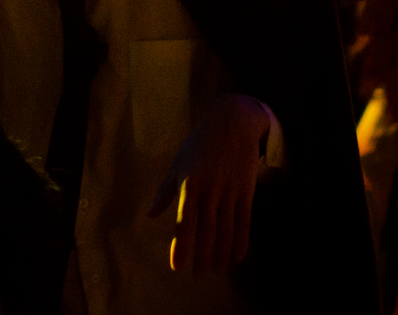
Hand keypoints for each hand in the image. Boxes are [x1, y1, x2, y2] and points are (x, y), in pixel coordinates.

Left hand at [148, 94, 269, 275]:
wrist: (233, 121)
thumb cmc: (200, 142)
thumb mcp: (179, 161)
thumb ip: (166, 190)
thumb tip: (151, 214)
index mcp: (189, 182)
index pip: (184, 220)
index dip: (181, 245)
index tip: (177, 265)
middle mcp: (210, 189)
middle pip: (206, 230)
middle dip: (203, 256)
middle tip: (199, 276)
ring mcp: (229, 190)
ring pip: (226, 229)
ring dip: (221, 252)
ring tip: (216, 271)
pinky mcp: (246, 190)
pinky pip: (244, 221)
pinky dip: (241, 240)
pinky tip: (236, 256)